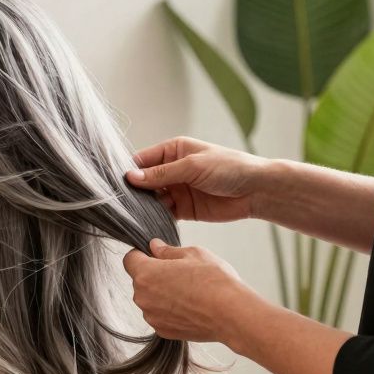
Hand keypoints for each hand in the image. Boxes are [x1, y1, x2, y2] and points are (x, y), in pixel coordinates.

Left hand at [122, 239, 257, 343]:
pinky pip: (160, 316)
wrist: (232, 314)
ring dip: (162, 294)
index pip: (130, 259)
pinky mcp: (162, 331)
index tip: (157, 256)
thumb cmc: (214, 281)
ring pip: (150, 299)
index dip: (142, 255)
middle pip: (140, 281)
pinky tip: (191, 307)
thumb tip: (154, 246)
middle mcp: (142, 297)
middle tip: (181, 274)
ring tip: (190, 292)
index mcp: (145, 274)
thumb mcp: (194, 254)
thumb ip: (168, 250)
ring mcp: (151, 316)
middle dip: (154, 275)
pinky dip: (170, 311)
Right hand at [124, 137, 271, 222]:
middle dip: (134, 191)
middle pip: (144, 181)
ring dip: (144, 206)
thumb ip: (161, 174)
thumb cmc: (230, 168)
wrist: (258, 190)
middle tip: (121, 202)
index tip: (116, 184)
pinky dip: (155, 218)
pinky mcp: (183, 208)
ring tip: (134, 214)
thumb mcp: (193, 166)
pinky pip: (163, 213)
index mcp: (173, 151)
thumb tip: (131, 177)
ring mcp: (177, 190)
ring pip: (151, 199)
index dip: (129, 171)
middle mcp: (172, 169)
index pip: (142, 160)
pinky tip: (148, 222)